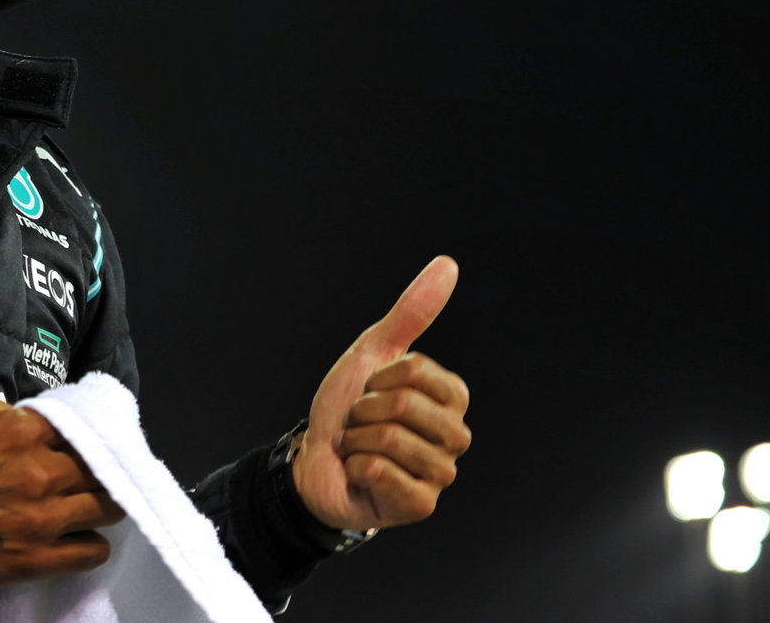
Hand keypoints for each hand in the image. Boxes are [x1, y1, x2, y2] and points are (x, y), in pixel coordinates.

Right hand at [0, 388, 124, 589]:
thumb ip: (8, 407)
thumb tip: (36, 415)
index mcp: (23, 432)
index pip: (83, 426)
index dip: (87, 434)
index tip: (88, 442)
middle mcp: (40, 473)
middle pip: (102, 468)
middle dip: (100, 470)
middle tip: (94, 475)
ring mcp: (43, 519)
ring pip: (108, 508)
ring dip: (104, 505)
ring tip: (92, 506)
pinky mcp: (38, 559)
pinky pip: (94, 551)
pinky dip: (93, 544)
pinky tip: (81, 538)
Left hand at [291, 255, 471, 531]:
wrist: (314, 460)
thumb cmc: (347, 408)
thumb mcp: (372, 353)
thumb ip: (411, 312)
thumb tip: (447, 265)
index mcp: (451, 399)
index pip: (417, 371)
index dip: (379, 376)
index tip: (371, 389)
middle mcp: (455, 436)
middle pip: (404, 405)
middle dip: (364, 409)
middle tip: (360, 422)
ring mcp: (440, 474)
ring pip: (390, 439)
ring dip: (356, 439)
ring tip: (358, 447)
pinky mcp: (420, 505)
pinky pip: (381, 472)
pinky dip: (356, 467)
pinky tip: (360, 473)